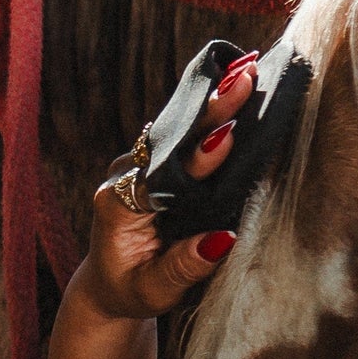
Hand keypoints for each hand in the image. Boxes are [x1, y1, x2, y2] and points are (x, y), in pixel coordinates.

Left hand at [76, 53, 257, 321]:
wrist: (109, 283)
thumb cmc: (131, 291)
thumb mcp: (154, 291)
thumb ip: (183, 267)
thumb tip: (223, 239)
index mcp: (117, 206)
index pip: (160, 177)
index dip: (194, 159)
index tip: (225, 138)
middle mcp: (125, 176)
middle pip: (170, 140)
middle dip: (209, 111)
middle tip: (244, 79)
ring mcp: (138, 163)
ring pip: (177, 128)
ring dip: (213, 100)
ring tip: (248, 68)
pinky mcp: (154, 159)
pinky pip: (182, 130)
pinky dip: (209, 108)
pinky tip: (238, 79)